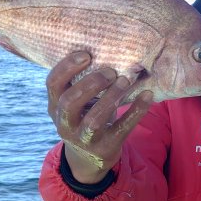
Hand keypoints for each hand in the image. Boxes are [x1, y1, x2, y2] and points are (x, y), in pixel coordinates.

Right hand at [46, 52, 153, 183]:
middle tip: (110, 71)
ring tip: (126, 80)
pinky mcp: (105, 148)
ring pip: (94, 120)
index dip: (66, 68)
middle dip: (90, 84)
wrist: (89, 157)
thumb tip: (108, 43)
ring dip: (111, 98)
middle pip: (69, 103)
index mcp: (55, 106)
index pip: (53, 84)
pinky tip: (148, 95)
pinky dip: (136, 112)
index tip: (86, 54)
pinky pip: (122, 129)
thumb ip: (82, 80)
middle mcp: (65, 123)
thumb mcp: (76, 101)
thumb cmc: (85, 115)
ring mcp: (84, 139)